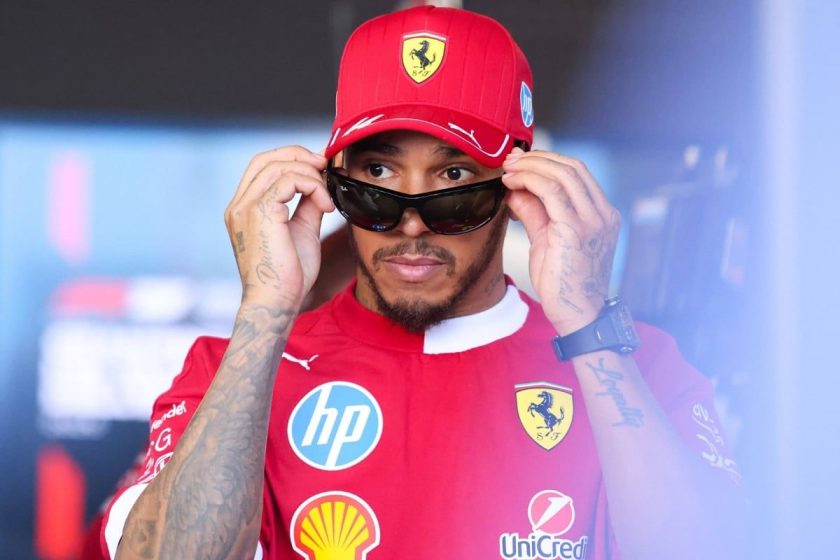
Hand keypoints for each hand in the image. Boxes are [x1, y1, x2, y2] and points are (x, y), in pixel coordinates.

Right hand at [224, 146, 334, 309]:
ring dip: (311, 174)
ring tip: (327, 196)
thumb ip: (307, 204)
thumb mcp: (302, 230)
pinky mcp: (259, 212)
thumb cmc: (289, 276)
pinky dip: (312, 186)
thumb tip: (320, 184)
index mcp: (244, 209)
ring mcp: (245, 208)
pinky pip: (288, 180)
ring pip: (278, 166)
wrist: (278, 303)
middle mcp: (239, 205)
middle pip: (266, 158)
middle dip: (300, 155)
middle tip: (326, 167)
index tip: (320, 168)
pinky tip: (325, 205)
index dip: (292, 158)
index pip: (262, 166)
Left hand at [502, 148, 620, 334]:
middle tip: (511, 161)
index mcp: (602, 214)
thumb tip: (515, 190)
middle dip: (538, 158)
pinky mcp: (576, 230)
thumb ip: (535, 213)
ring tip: (508, 170)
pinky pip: (552, 192)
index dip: (548, 160)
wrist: (576, 314)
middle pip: (572, 167)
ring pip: (562, 174)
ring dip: (531, 166)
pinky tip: (511, 184)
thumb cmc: (563, 283)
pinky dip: (529, 181)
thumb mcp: (547, 240)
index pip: (578, 173)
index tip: (521, 162)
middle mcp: (602, 214)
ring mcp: (593, 220)